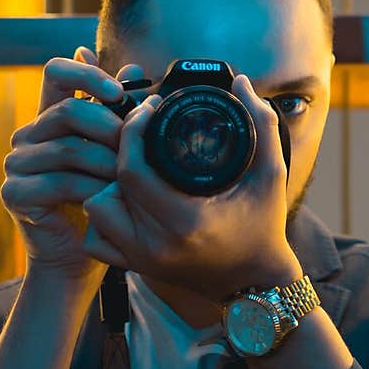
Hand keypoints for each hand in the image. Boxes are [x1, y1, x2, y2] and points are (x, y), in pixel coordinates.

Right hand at [0, 46, 146, 284]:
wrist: (77, 257)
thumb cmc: (99, 202)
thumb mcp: (114, 153)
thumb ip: (119, 113)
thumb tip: (135, 68)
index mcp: (49, 117)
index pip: (56, 72)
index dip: (86, 74)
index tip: (118, 92)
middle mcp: (27, 136)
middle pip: (68, 110)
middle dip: (109, 127)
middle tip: (133, 148)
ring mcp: (16, 164)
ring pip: (68, 148)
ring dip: (106, 163)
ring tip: (127, 179)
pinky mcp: (14, 192)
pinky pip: (60, 182)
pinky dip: (91, 190)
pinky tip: (109, 198)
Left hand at [80, 74, 301, 301]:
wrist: (257, 285)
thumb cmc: (265, 228)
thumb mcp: (272, 175)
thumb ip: (261, 124)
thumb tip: (243, 82)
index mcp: (185, 221)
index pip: (132, 170)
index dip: (132, 130)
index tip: (147, 109)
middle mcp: (156, 245)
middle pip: (109, 186)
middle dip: (119, 151)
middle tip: (138, 131)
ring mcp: (143, 260)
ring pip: (96, 211)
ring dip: (109, 185)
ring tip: (134, 168)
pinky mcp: (137, 269)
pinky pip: (97, 239)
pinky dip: (104, 217)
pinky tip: (125, 201)